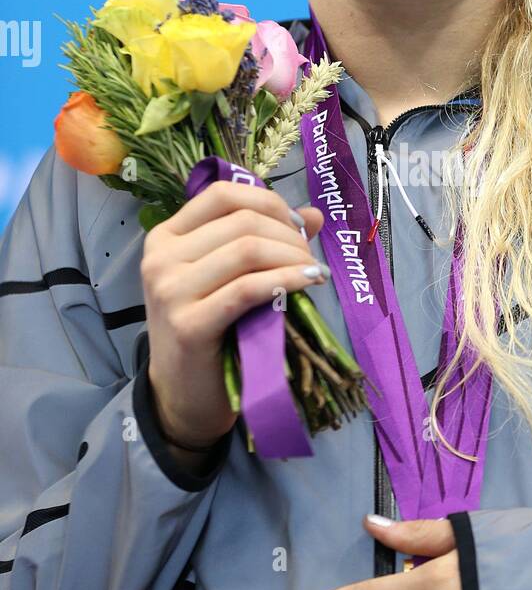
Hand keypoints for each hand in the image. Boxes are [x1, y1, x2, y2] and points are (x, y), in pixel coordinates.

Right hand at [141, 180, 325, 448]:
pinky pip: (248, 289)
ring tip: (312, 271)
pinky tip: (307, 282)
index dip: (268, 202)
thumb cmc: (211, 332)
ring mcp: (170, 291)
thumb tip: (313, 214)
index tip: (297, 226)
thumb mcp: (230, 279)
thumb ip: (263, 240)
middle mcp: (160, 258)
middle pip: (242, 222)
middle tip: (310, 256)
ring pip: (247, 249)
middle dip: (288, 234)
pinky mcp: (188, 325)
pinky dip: (285, 280)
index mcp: (166, 238)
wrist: (184, 395)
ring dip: (292, 257)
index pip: (222, 194)